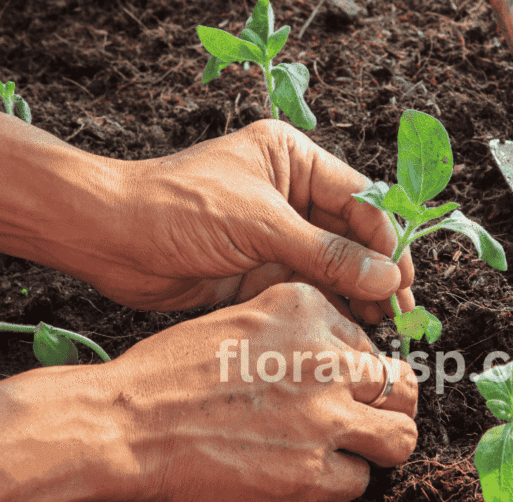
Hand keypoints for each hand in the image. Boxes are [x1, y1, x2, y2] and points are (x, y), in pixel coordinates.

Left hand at [94, 119, 414, 319]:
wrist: (107, 238)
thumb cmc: (176, 208)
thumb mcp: (260, 225)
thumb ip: (326, 254)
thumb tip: (387, 277)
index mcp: (293, 160)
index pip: (359, 200)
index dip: (387, 242)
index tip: (404, 282)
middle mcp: (290, 194)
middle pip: (351, 237)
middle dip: (378, 274)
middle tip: (402, 315)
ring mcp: (274, 235)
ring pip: (332, 268)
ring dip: (357, 296)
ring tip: (383, 329)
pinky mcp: (258, 270)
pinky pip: (305, 289)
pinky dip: (327, 309)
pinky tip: (349, 330)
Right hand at [104, 283, 417, 501]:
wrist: (124, 422)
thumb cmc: (169, 373)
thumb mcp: (240, 320)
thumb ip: (296, 331)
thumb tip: (336, 356)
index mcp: (308, 309)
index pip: (371, 340)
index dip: (361, 369)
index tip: (346, 385)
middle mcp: (326, 358)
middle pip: (402, 385)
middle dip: (394, 404)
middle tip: (374, 418)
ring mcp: (323, 417)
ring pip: (400, 438)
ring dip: (381, 446)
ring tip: (357, 451)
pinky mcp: (310, 472)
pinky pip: (358, 482)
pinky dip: (340, 482)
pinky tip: (311, 476)